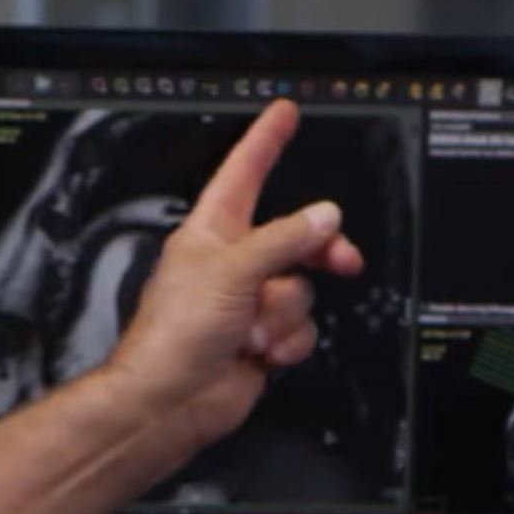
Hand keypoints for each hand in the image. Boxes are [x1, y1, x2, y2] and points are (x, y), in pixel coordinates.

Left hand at [100, 100, 365, 450]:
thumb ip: (285, 239)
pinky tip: (261, 352)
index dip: (266, 141)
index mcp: (212, 233)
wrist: (171, 401)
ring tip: (254, 330)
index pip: (244, 173)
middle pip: (294, 236)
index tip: (284, 113)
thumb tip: (323, 217)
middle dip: (316, 253)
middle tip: (341, 258)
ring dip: (284, 314)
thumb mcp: (232, 270)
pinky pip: (300, 328)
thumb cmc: (175, 334)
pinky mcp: (263, 338)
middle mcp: (232, 264)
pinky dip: (287, 342)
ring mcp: (249, 303)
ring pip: (300, 289)